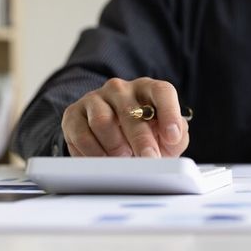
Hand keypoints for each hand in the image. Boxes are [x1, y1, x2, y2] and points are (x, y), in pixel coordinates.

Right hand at [61, 77, 188, 156]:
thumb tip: (173, 138)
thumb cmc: (146, 136)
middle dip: (141, 140)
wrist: (115, 139)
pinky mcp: (74, 114)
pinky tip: (103, 161)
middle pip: (130, 111)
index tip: (173, 136)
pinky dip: (93, 152)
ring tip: (124, 160)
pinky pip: (80, 134)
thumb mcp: (167, 137)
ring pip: (102, 120)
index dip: (169, 113)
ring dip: (115, 146)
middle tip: (149, 159)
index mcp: (148, 89)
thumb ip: (177, 136)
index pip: (162, 92)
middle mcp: (121, 89)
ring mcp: (95, 99)